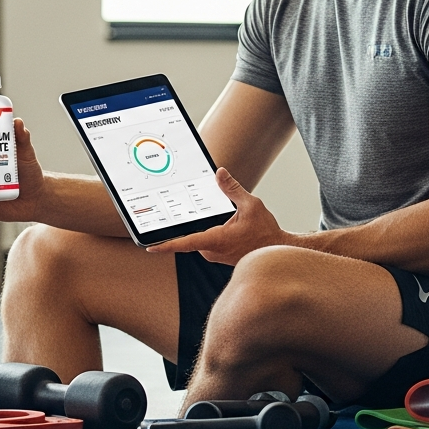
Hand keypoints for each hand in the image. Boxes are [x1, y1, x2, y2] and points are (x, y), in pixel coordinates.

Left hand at [145, 168, 294, 264]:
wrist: (278, 251)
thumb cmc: (266, 233)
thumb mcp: (251, 205)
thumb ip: (232, 189)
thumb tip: (220, 173)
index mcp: (215, 240)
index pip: (185, 243)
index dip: (165, 245)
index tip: (150, 247)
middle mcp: (212, 251)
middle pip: (191, 234)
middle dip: (191, 221)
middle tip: (192, 206)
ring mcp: (215, 254)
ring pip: (200, 236)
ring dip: (203, 225)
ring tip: (222, 217)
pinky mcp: (219, 254)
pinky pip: (208, 240)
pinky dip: (210, 230)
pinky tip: (226, 224)